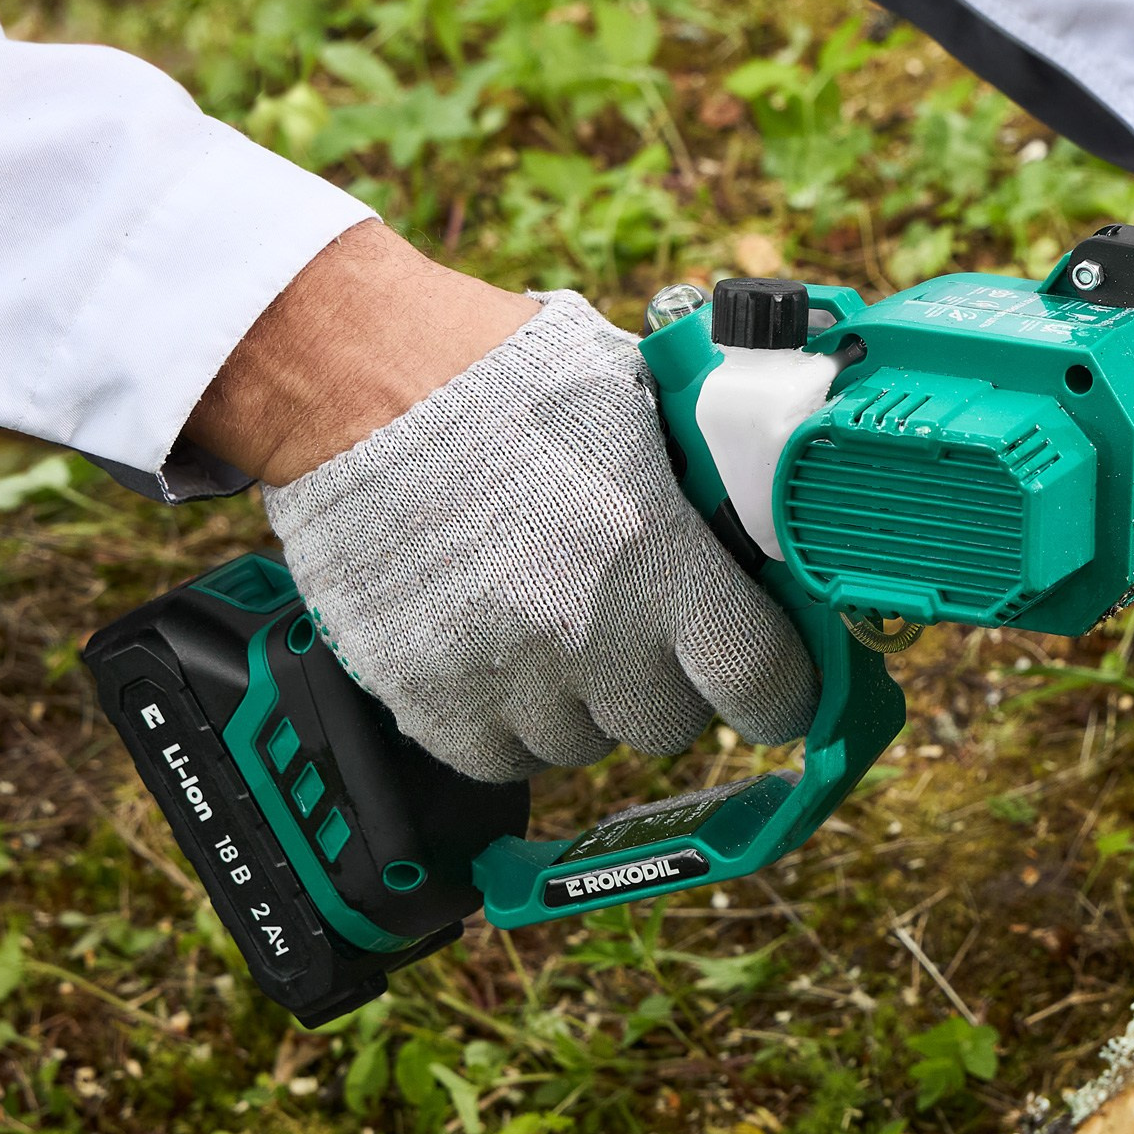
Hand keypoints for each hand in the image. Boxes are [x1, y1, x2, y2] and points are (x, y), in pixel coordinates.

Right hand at [190, 224, 815, 780]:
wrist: (354, 375)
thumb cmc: (504, 375)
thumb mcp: (640, 404)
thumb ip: (708, 483)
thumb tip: (770, 533)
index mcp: (659, 560)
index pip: (762, 681)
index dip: (780, 694)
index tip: (776, 690)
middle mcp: (590, 635)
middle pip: (669, 724)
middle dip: (665, 684)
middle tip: (637, 626)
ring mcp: (504, 677)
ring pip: (583, 744)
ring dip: (582, 703)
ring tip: (549, 620)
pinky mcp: (426, 699)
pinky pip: (500, 759)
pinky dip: (506, 723)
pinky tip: (495, 652)